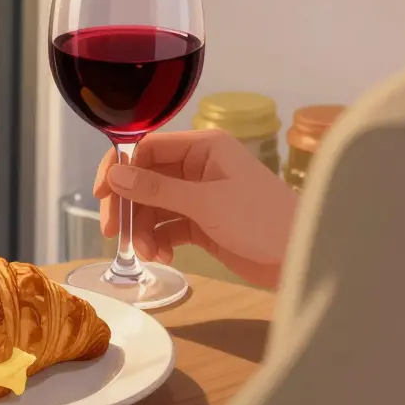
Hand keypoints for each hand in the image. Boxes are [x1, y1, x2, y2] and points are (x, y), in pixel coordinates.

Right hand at [94, 129, 296, 288]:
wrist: (302, 258)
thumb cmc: (261, 220)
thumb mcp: (206, 203)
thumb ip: (157, 190)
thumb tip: (114, 175)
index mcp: (203, 147)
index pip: (147, 147)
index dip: (120, 168)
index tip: (102, 194)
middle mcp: (199, 166)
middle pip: (146, 179)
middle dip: (129, 206)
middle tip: (114, 233)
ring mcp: (200, 195)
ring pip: (154, 206)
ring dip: (144, 229)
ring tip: (149, 254)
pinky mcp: (203, 223)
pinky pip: (169, 226)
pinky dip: (160, 240)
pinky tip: (164, 257)